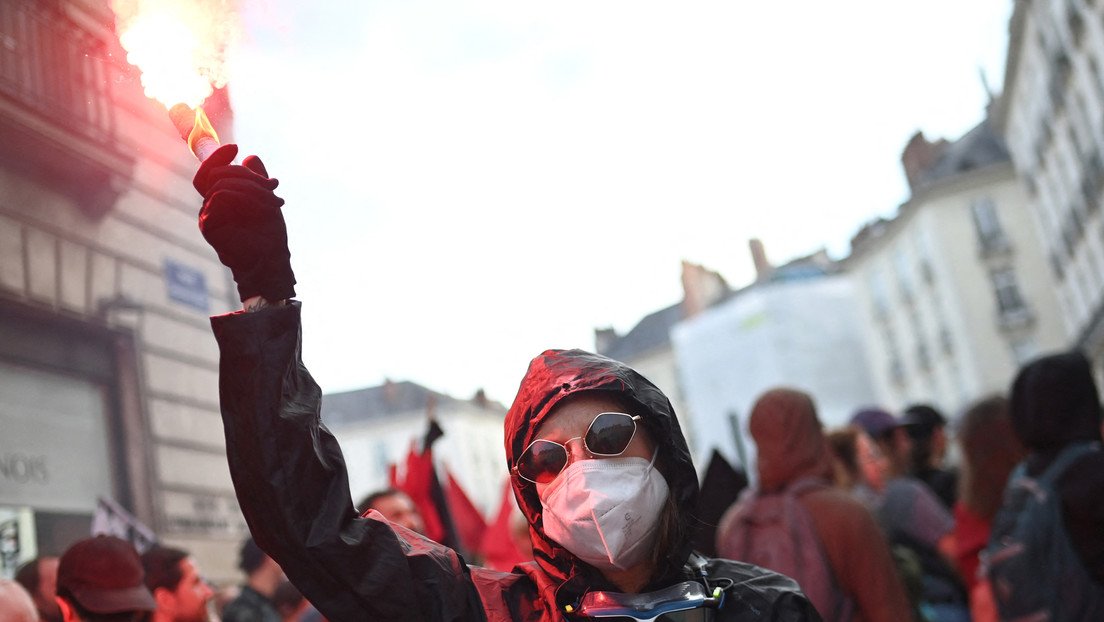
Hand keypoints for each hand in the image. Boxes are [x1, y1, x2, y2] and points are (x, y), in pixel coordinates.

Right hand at [195, 144, 295, 302]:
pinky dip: (245, 198)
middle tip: (271, 186)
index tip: (235, 147)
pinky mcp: (208, 225)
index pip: (210, 171)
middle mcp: (210, 206)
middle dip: (245, 174)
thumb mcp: (266, 199)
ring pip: (221, 183)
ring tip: (272, 202)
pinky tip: (261, 210)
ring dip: (252, 188)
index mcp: (221, 198)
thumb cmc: (268, 234)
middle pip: (216, 173)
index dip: (218, 156)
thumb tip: (251, 156)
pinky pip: (220, 196)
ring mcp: (207, 215)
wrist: (269, 260)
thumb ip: (257, 178)